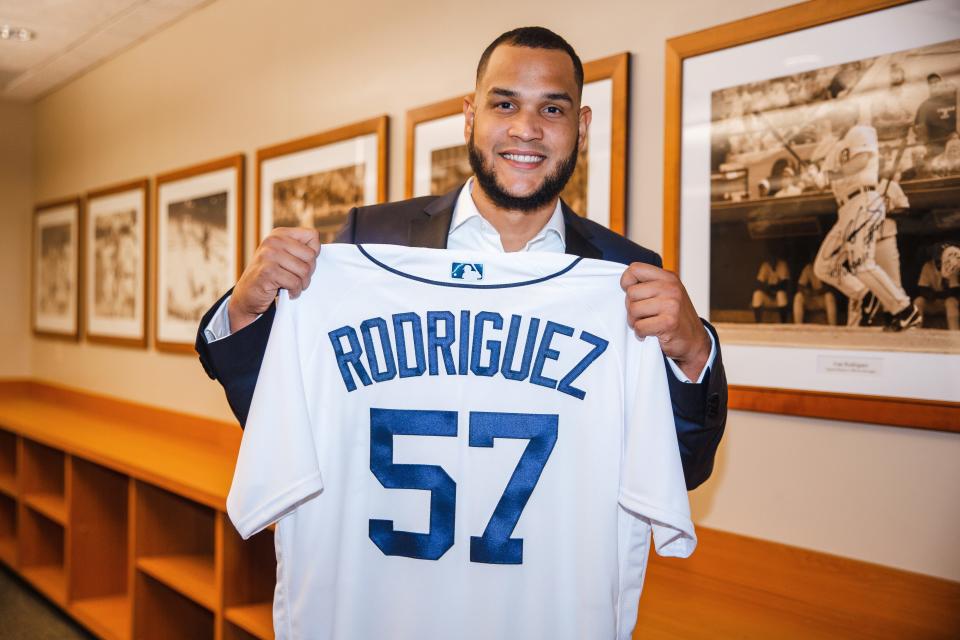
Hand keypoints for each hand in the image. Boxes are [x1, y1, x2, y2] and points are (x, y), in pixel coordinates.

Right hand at [228, 227, 320, 332]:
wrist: (247, 295)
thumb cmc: (271, 276)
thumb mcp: (284, 256)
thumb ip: (299, 249)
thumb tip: (318, 251)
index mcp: (280, 234)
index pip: (313, 236)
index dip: (313, 253)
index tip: (302, 263)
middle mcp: (273, 241)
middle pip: (310, 256)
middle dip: (308, 272)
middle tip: (297, 278)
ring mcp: (269, 255)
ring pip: (304, 271)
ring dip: (302, 284)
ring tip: (292, 286)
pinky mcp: (267, 272)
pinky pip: (294, 283)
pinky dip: (294, 292)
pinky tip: (287, 292)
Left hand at [620, 262, 711, 380]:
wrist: (694, 340)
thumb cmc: (675, 316)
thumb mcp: (666, 293)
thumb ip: (649, 285)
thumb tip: (624, 284)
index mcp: (668, 277)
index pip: (635, 269)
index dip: (627, 282)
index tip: (633, 295)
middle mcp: (670, 288)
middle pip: (631, 292)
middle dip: (631, 307)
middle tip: (642, 315)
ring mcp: (671, 304)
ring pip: (633, 309)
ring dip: (635, 321)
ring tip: (646, 324)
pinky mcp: (669, 322)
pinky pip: (640, 326)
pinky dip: (641, 333)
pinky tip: (650, 333)